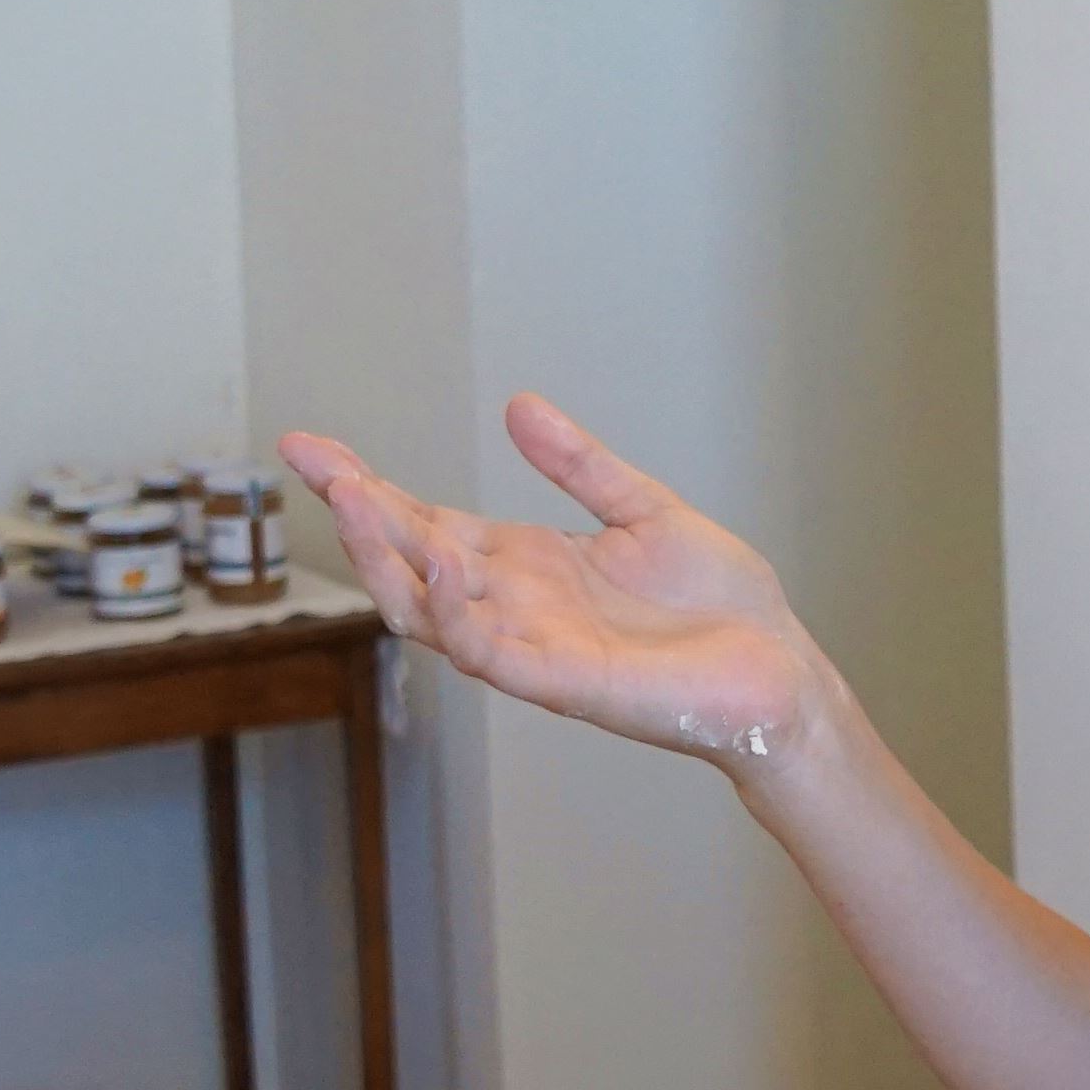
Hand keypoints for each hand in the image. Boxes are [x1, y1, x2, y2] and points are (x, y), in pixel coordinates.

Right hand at [285, 399, 823, 772]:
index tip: (310, 446)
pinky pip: (488, 653)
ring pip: (430, 612)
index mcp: (528, 566)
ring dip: (389, 561)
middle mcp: (514, 607)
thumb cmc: (719, 608)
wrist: (779, 671)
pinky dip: (455, 613)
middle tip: (317, 466)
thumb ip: (580, 466)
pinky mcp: (562, 683)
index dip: (367, 487)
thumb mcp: (644, 511)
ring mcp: (532, 647)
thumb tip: (518, 406)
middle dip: (358, 517)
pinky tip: (438, 564)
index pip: (426, 523)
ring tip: (356, 502)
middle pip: (409, 563)